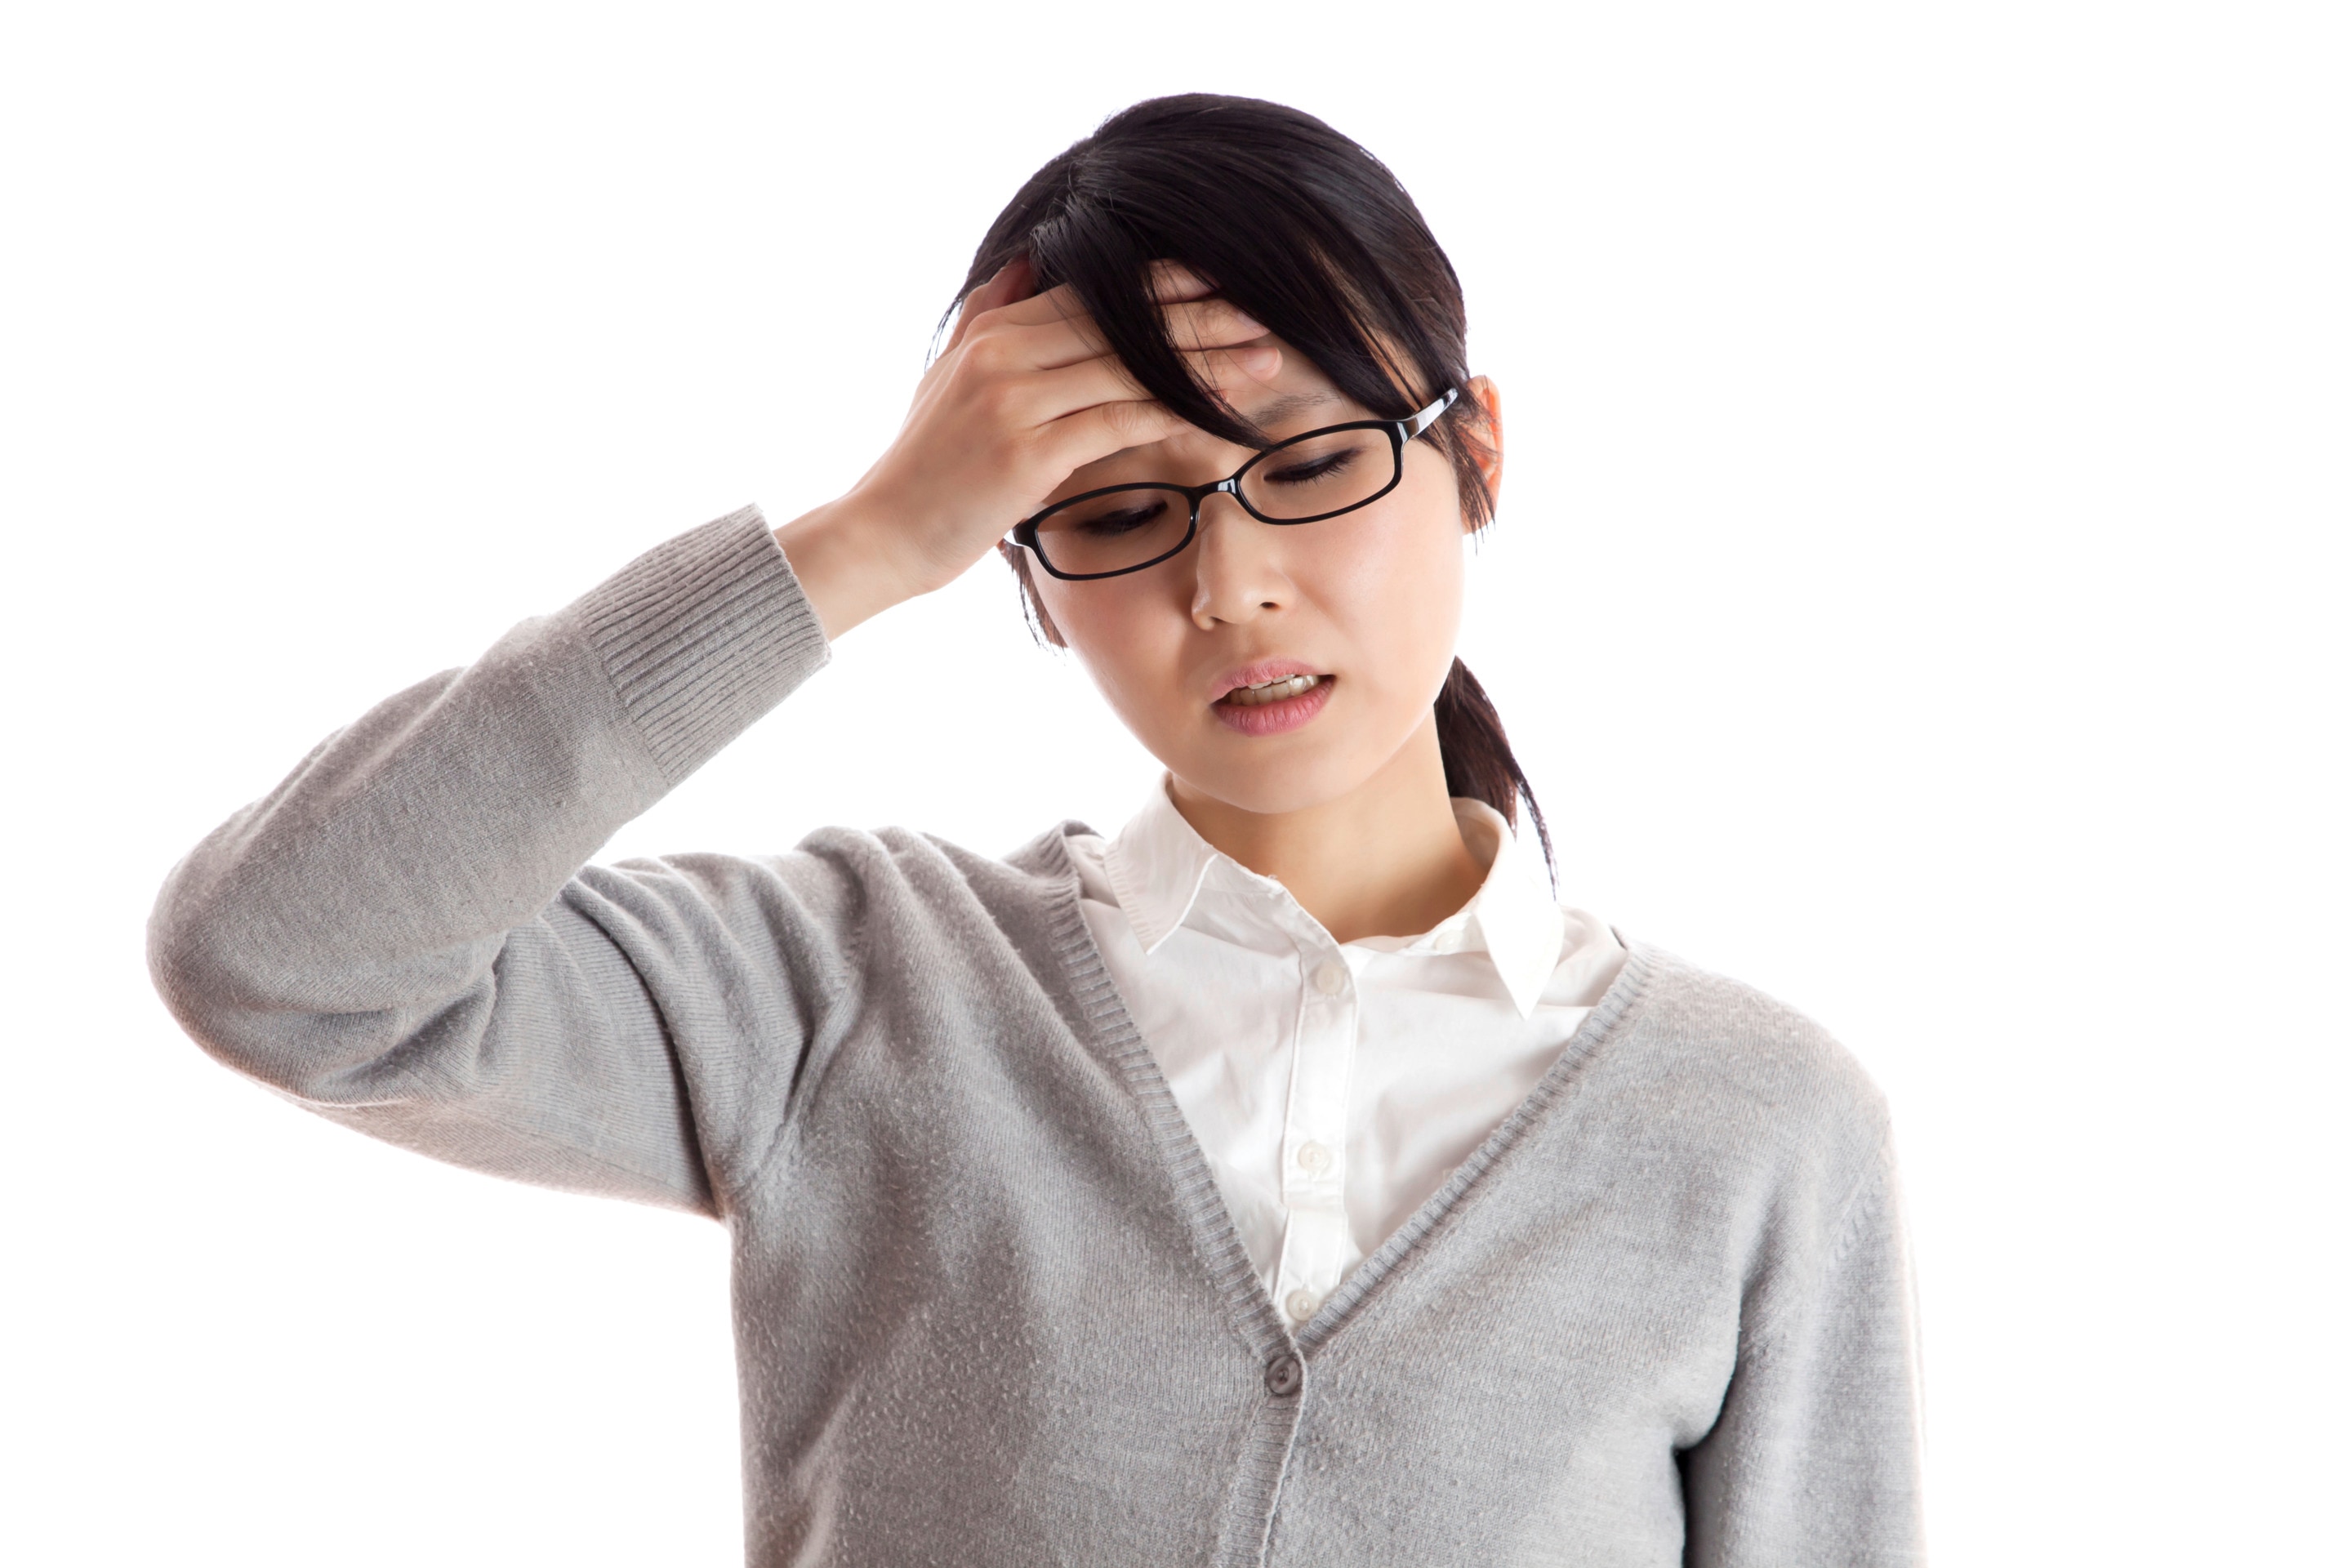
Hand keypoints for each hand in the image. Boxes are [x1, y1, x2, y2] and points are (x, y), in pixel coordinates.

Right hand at [775, 260, 1281, 638]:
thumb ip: (987, 313)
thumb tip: (1026, 261)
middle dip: (1199, 315)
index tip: (1222, 278)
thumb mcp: (946, 375)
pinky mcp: (1027, 454)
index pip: (1092, 295)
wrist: (881, 535)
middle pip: (1121, 323)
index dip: (1161, 285)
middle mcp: (1002, 354)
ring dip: (1204, 363)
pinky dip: (1175, 414)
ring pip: (1130, 368)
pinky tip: (1220, 414)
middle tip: (1264, 312)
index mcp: (991, 330)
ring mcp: (1014, 402)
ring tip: (1264, 360)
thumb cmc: (923, 467)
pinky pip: (1119, 422)